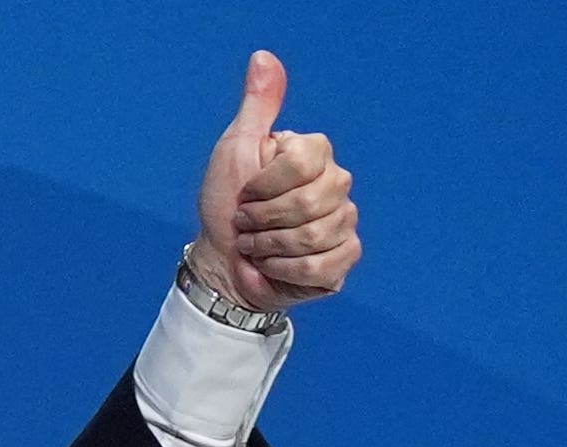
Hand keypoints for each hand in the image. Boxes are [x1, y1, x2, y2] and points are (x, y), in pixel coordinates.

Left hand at [192, 50, 360, 311]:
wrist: (222, 260)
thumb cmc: (226, 203)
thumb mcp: (235, 149)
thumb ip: (257, 107)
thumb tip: (263, 56)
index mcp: (313, 155)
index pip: (307, 160)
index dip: (267, 183)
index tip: (245, 192)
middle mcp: (336, 183)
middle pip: (312, 201)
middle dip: (265, 219)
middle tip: (246, 223)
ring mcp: (344, 221)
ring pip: (316, 235)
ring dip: (271, 246)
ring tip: (255, 245)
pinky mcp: (342, 258)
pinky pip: (323, 265)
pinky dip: (286, 270)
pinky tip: (272, 265)